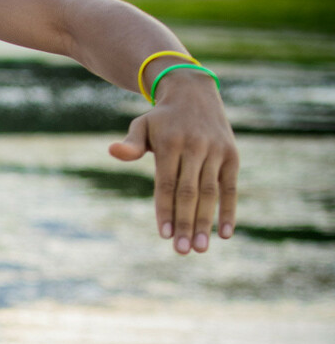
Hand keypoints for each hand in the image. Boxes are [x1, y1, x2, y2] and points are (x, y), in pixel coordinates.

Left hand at [109, 70, 238, 253]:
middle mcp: (195, 147)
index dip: (165, 210)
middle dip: (185, 223)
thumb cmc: (161, 119)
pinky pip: (231, 187)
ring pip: (210, 193)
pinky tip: (224, 234)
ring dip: (205, 222)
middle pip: (189, 192)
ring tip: (199, 248)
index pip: (166, 184)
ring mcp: (215, 151)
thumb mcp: (142, 125)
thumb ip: (131, 144)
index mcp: (169, 143)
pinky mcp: (232, 156)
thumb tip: (113, 151)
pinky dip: (229, 210)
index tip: (164, 235)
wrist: (194, 92)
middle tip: (182, 250)